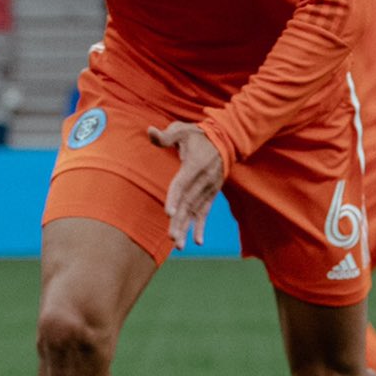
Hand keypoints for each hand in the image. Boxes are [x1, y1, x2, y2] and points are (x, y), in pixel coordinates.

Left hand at [150, 121, 225, 249]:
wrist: (225, 140)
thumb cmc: (198, 135)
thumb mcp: (182, 130)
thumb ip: (166, 135)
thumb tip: (149, 131)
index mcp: (194, 165)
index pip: (182, 184)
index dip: (174, 198)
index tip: (168, 213)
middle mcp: (202, 180)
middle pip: (188, 203)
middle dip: (180, 221)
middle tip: (171, 237)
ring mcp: (208, 189)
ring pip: (195, 211)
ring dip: (187, 228)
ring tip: (178, 244)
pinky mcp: (211, 194)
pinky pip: (205, 212)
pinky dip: (201, 226)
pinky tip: (197, 242)